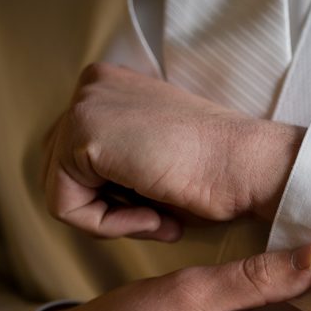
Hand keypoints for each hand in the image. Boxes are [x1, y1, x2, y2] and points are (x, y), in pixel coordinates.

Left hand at [43, 62, 303, 241]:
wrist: (250, 166)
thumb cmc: (217, 173)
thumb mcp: (151, 156)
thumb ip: (112, 162)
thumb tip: (77, 195)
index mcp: (110, 84)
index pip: (76, 156)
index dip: (115, 196)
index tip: (160, 206)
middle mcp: (91, 85)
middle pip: (61, 172)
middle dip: (109, 207)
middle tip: (160, 219)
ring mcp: (84, 105)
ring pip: (60, 191)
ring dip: (111, 220)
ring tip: (158, 220)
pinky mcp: (83, 135)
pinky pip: (66, 207)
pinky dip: (108, 226)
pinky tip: (153, 218)